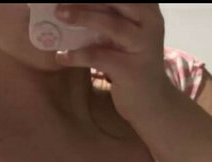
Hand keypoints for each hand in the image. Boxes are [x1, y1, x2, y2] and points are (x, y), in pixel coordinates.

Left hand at [54, 3, 168, 121]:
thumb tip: (72, 5)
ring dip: (82, 17)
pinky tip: (62, 56)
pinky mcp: (131, 70)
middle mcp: (150, 23)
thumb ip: (110, 16)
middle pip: (117, 1)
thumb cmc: (132, 62)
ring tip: (59, 14)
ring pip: (111, 24)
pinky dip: (78, 55)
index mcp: (148, 9)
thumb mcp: (125, 34)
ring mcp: (143, 46)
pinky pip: (100, 57)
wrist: (152, 102)